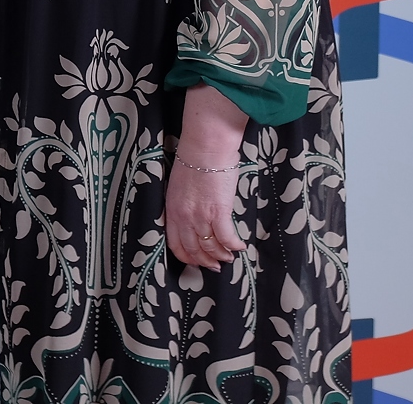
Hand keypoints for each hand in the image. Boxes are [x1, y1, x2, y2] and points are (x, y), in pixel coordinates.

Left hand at [165, 85, 247, 270]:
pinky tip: (240, 246)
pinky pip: (226, 237)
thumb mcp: (179, 185)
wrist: (205, 146)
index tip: (197, 261)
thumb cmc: (194, 159)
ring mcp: (201, 216)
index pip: (175, 243)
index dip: (187, 257)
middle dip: (205, 261)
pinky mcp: (218, 212)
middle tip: (215, 266)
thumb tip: (194, 215)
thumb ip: (184, 203)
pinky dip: (234, 245)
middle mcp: (184, 217)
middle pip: (193, 250)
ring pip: (210, 247)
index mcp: (172, 210)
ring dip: (221, 255)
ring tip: (229, 257)